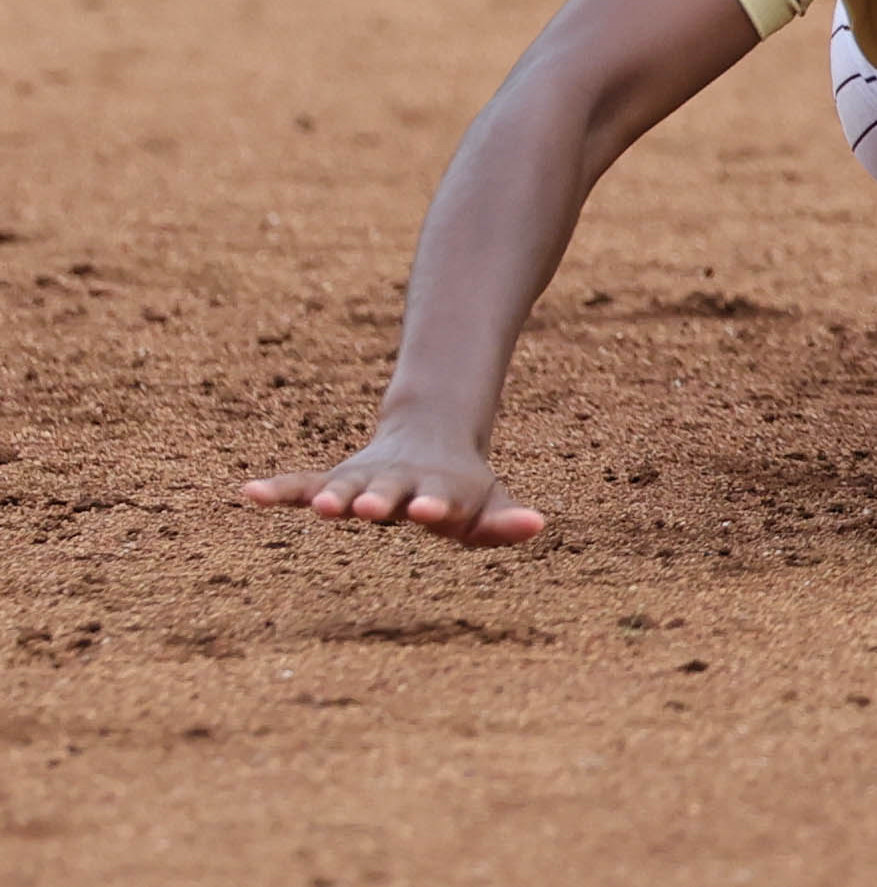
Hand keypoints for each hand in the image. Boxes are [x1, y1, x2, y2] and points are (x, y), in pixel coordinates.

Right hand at [241, 427, 544, 546]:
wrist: (429, 440)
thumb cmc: (463, 488)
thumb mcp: (489, 505)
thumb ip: (506, 521)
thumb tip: (538, 524)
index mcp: (440, 489)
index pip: (438, 499)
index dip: (435, 504)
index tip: (430, 509)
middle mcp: (398, 482)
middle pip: (387, 491)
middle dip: (378, 500)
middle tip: (368, 508)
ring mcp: (364, 481)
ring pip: (344, 487)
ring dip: (331, 497)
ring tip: (318, 505)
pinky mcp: (335, 483)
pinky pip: (302, 486)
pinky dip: (278, 490)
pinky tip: (249, 494)